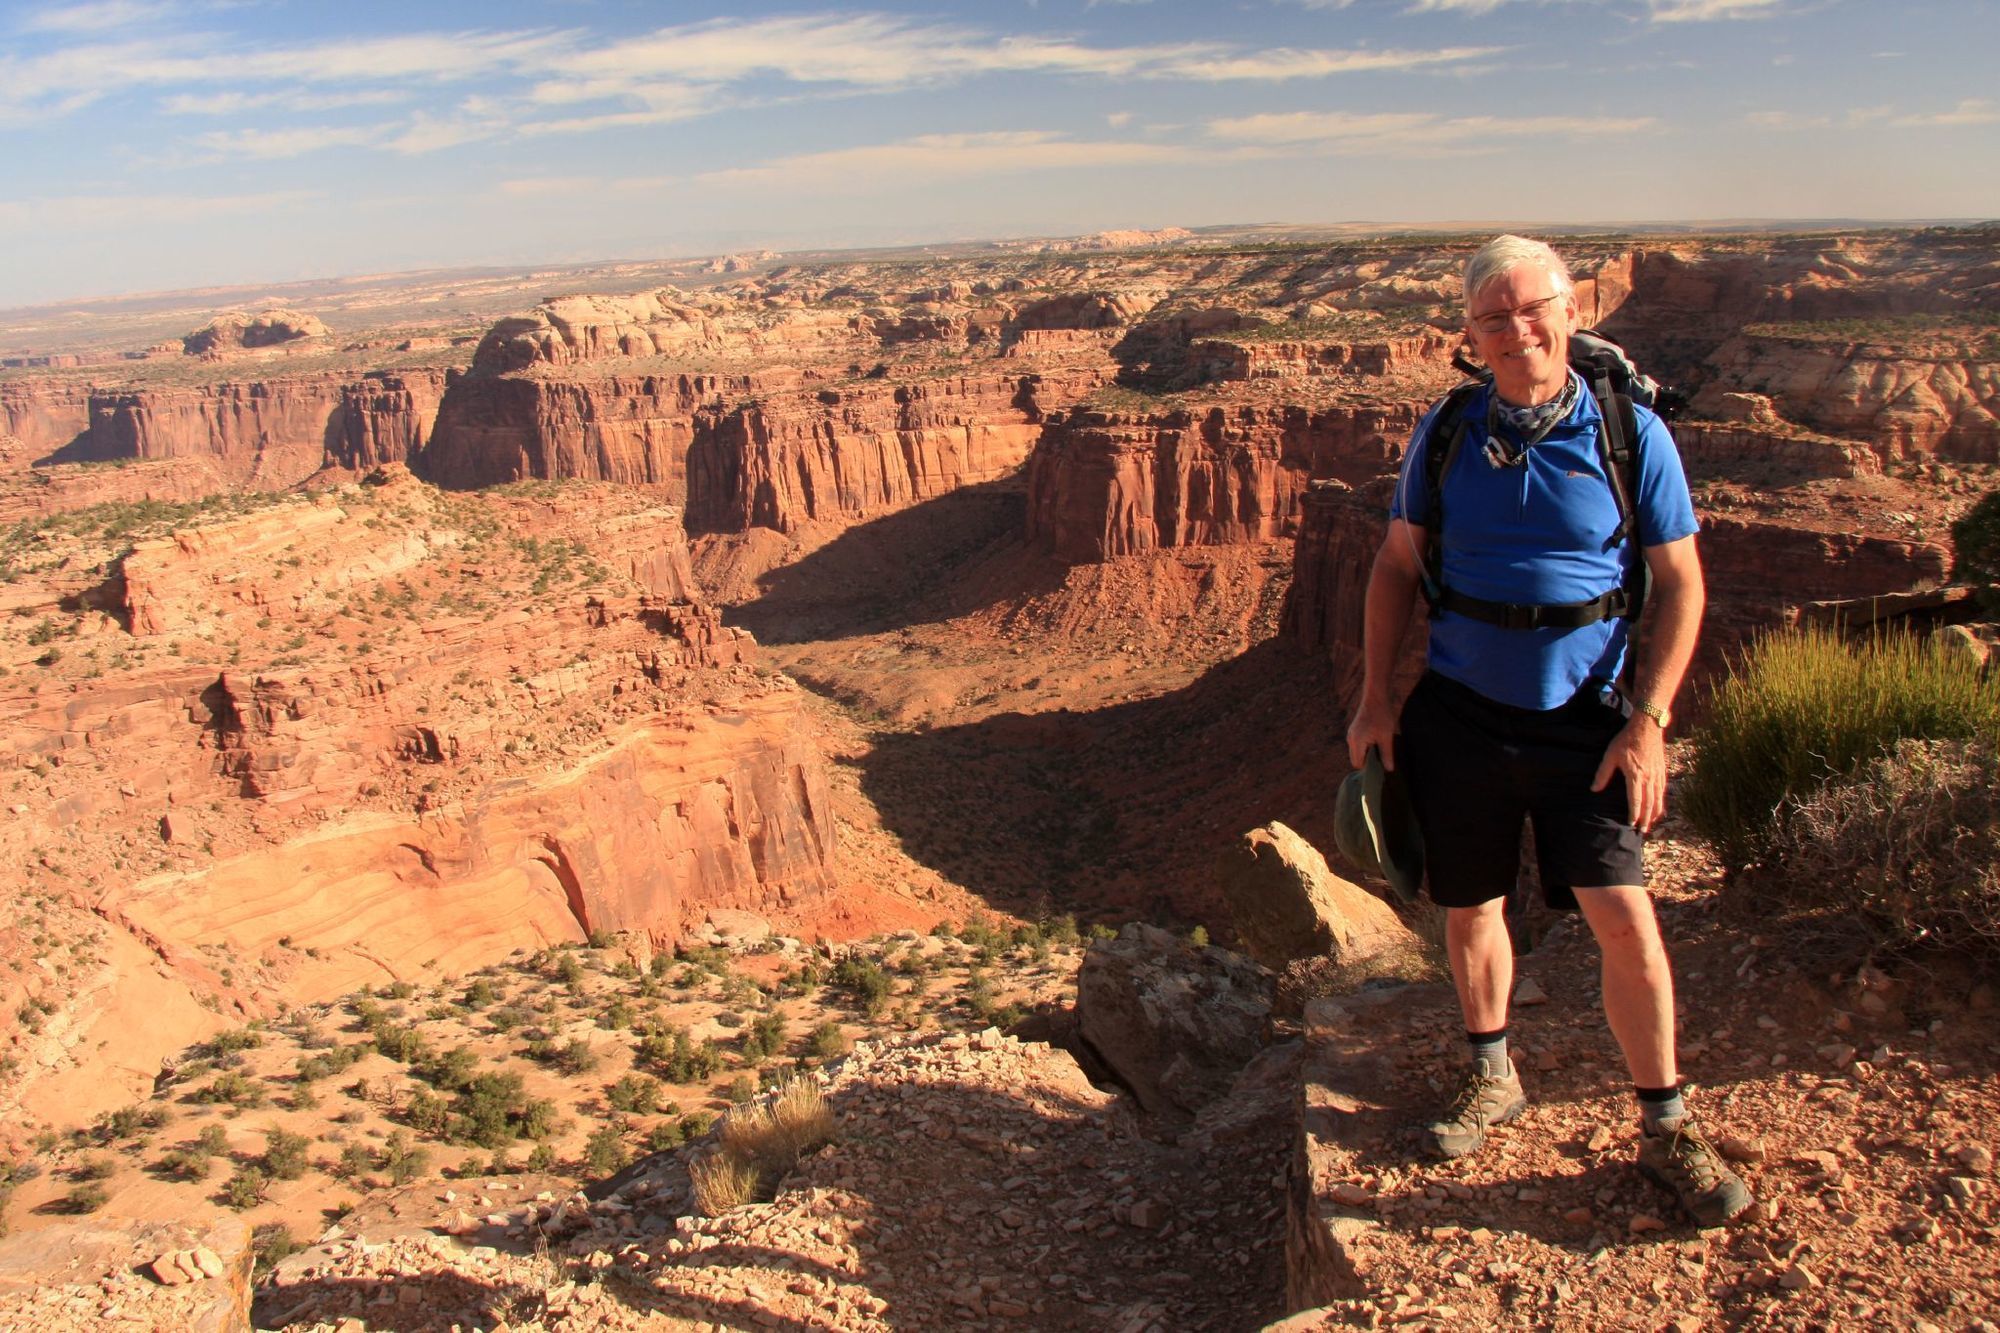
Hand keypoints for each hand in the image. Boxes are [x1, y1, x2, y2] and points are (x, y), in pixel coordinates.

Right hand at [1346, 697, 1398, 770]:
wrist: (1375, 697)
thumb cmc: (1381, 715)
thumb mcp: (1386, 737)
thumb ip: (1386, 754)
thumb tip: (1389, 770)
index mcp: (1356, 742)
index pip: (1358, 764)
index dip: (1368, 768)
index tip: (1380, 766)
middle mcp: (1350, 739)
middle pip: (1356, 760)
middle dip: (1368, 762)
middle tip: (1382, 758)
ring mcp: (1351, 735)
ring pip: (1357, 753)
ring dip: (1368, 754)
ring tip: (1380, 748)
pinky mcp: (1354, 732)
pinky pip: (1358, 746)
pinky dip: (1366, 748)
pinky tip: (1377, 742)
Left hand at [1593, 715, 1666, 830]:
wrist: (1647, 726)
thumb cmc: (1626, 740)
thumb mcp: (1610, 755)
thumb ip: (1603, 773)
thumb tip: (1594, 789)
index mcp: (1635, 775)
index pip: (1635, 800)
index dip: (1633, 814)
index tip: (1631, 825)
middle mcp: (1649, 778)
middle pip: (1649, 803)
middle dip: (1645, 819)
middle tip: (1642, 831)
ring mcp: (1657, 775)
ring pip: (1658, 799)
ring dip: (1654, 813)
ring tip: (1650, 824)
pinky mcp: (1662, 771)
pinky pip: (1663, 791)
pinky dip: (1661, 802)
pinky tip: (1659, 808)